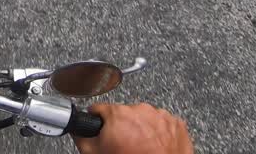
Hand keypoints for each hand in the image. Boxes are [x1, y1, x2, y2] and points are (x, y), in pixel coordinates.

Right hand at [74, 103, 193, 153]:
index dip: (98, 121)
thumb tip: (79, 131)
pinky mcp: (176, 124)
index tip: (101, 128)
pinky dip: (159, 133)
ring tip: (142, 147)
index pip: (99, 108)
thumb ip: (82, 137)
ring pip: (144, 118)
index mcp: (118, 114)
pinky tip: (155, 146)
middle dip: (122, 127)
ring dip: (141, 129)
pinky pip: (162, 124)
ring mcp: (161, 116)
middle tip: (124, 145)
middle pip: (123, 113)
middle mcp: (140, 110)